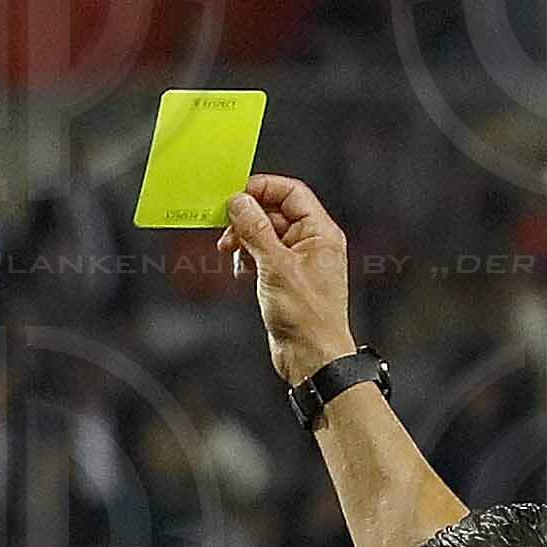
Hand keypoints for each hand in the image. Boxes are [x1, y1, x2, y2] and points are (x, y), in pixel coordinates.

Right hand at [224, 174, 358, 388]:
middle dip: (248, 218)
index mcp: (320, 233)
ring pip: (267, 235)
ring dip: (245, 239)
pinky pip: (264, 256)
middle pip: (275, 212)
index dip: (263, 189)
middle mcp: (312, 243)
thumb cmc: (306, 317)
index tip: (236, 195)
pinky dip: (249, 258)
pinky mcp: (286, 279)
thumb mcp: (276, 267)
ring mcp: (299, 261)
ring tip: (230, 251)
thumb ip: (256, 231)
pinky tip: (240, 269)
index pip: (291, 193)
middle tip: (226, 229)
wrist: (312, 358)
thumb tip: (240, 202)